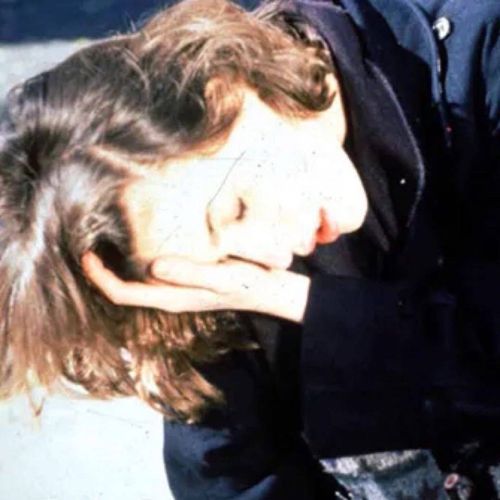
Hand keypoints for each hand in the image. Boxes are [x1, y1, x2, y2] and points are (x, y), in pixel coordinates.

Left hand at [81, 252, 310, 322]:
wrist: (268, 289)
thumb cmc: (248, 283)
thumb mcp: (222, 278)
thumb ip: (190, 273)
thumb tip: (154, 266)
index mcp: (171, 297)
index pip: (123, 293)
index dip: (99, 276)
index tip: (87, 252)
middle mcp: (168, 294)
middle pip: (123, 287)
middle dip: (102, 268)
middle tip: (92, 238)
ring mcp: (175, 287)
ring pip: (134, 279)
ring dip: (118, 262)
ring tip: (109, 234)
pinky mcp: (184, 278)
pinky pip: (150, 270)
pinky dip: (137, 256)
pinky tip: (142, 236)